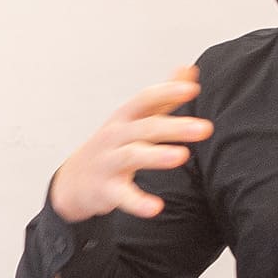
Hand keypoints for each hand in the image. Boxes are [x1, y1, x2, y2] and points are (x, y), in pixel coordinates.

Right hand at [49, 67, 211, 221]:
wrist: (72, 182)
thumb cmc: (110, 146)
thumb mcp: (132, 118)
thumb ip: (163, 98)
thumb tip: (189, 70)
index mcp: (125, 118)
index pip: (145, 99)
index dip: (168, 92)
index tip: (192, 89)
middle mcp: (116, 136)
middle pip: (146, 127)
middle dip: (175, 127)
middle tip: (204, 128)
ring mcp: (109, 162)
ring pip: (132, 156)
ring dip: (157, 156)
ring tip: (181, 156)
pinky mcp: (106, 190)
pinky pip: (123, 196)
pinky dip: (138, 202)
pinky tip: (155, 207)